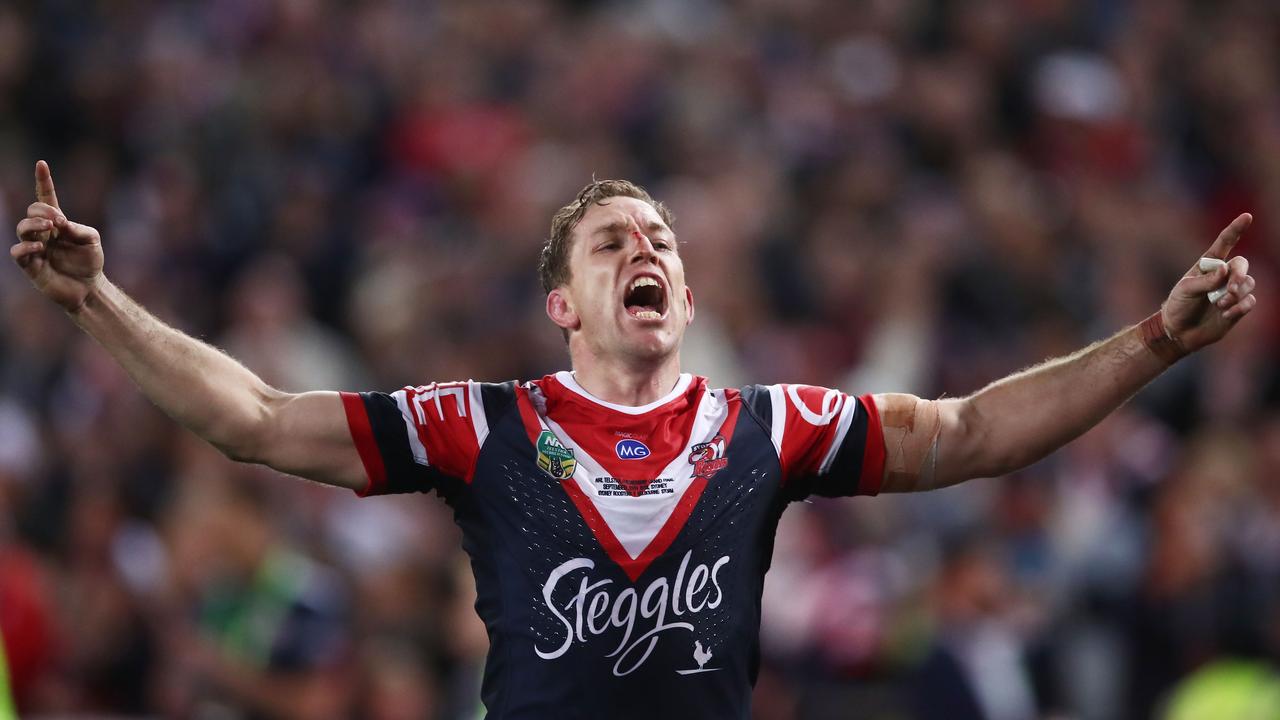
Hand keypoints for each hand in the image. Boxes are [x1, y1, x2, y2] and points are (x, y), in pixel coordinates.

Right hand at [11, 161, 104, 312]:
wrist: (89, 289)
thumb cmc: (90, 262)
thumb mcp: (92, 240)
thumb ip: (78, 228)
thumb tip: (59, 222)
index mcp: (58, 223)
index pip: (46, 199)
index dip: (43, 181)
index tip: (41, 164)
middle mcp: (43, 233)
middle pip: (31, 212)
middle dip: (41, 211)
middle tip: (56, 220)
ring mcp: (35, 248)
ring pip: (22, 228)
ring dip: (33, 224)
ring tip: (49, 228)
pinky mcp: (30, 266)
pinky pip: (18, 252)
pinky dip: (26, 246)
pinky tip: (40, 246)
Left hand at [1161, 213, 1256, 351]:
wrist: (1180, 331)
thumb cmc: (1179, 305)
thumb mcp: (1185, 290)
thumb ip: (1205, 280)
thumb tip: (1225, 270)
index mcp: (1208, 265)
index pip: (1224, 243)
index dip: (1236, 229)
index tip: (1247, 216)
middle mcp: (1223, 275)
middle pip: (1242, 264)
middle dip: (1239, 275)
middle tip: (1230, 288)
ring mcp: (1232, 290)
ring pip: (1249, 284)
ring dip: (1236, 295)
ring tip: (1219, 305)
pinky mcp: (1238, 306)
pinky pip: (1250, 302)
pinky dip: (1239, 307)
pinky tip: (1225, 314)